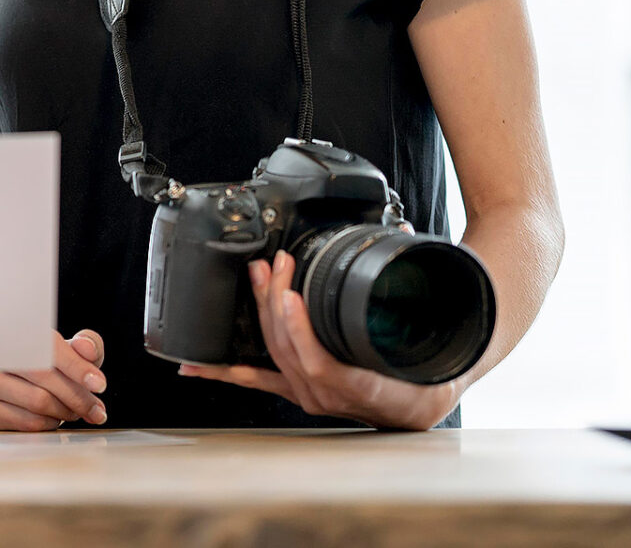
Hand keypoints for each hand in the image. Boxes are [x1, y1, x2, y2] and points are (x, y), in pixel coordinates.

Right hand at [0, 329, 108, 430]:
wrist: (1, 375)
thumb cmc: (39, 362)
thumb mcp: (66, 349)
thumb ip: (85, 345)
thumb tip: (87, 349)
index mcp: (16, 330)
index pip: (49, 348)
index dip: (77, 367)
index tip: (99, 384)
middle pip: (45, 378)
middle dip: (78, 397)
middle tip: (96, 409)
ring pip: (38, 403)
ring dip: (65, 412)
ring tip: (74, 411)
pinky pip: (26, 423)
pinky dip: (48, 424)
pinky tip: (53, 418)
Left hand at [178, 250, 459, 430]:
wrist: (429, 398)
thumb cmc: (432, 368)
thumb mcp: (434, 334)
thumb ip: (416, 288)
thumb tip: (405, 233)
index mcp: (367, 390)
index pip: (321, 363)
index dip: (301, 330)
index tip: (290, 293)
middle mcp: (333, 399)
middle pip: (290, 350)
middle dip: (276, 301)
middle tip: (275, 264)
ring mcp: (311, 397)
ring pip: (274, 354)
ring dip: (260, 313)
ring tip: (255, 276)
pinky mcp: (298, 391)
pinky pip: (258, 380)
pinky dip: (225, 371)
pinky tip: (195, 368)